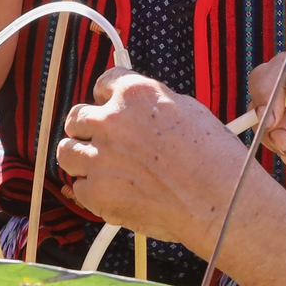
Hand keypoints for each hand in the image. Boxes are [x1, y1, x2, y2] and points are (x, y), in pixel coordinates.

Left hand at [56, 69, 244, 252]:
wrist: (219, 201)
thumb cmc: (214, 160)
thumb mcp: (188, 110)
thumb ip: (153, 106)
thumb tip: (142, 112)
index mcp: (135, 95)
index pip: (102, 84)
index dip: (105, 98)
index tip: (107, 106)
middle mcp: (111, 122)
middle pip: (76, 118)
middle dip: (87, 129)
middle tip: (101, 140)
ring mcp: (100, 158)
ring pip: (66, 152)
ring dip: (81, 158)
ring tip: (100, 167)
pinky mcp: (97, 193)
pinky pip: (79, 189)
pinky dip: (93, 192)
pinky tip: (114, 192)